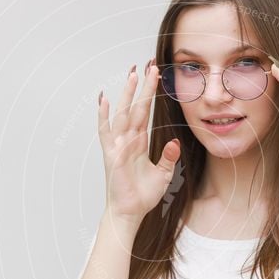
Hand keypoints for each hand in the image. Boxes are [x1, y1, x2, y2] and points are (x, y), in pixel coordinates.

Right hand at [98, 61, 181, 225]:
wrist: (130, 212)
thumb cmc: (143, 195)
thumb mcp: (163, 174)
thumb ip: (169, 157)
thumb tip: (174, 141)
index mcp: (139, 143)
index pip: (145, 112)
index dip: (150, 94)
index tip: (156, 75)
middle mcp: (127, 140)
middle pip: (135, 107)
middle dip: (142, 87)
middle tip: (148, 66)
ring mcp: (118, 146)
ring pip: (122, 114)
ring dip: (127, 94)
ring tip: (132, 75)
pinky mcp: (112, 155)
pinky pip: (106, 132)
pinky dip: (103, 116)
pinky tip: (104, 100)